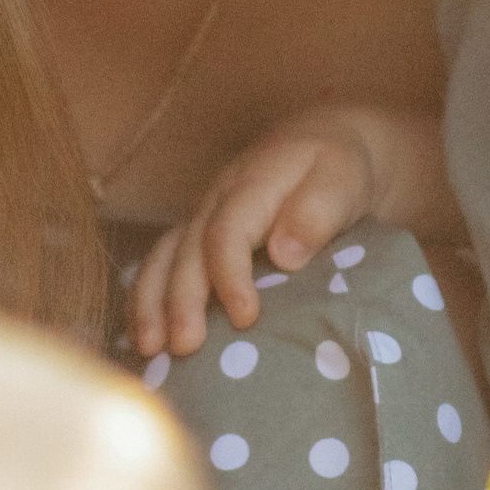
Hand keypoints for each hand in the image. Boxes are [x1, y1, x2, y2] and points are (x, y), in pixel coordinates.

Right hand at [132, 113, 376, 357]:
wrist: (322, 140)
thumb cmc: (336, 166)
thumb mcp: (343, 178)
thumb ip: (318, 211)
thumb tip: (284, 254)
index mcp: (251, 184)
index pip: (227, 231)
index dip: (230, 276)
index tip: (244, 318)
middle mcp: (215, 200)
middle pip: (186, 249)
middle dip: (180, 300)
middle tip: (183, 347)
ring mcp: (201, 216)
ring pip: (163, 257)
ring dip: (150, 303)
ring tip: (148, 348)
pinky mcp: (197, 234)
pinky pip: (162, 265)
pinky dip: (147, 299)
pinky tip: (146, 337)